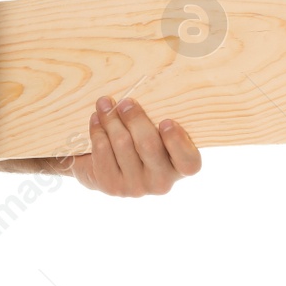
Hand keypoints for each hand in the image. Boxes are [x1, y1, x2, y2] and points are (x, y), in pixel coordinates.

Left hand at [69, 96, 201, 195]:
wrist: (105, 167)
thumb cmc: (138, 140)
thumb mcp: (155, 132)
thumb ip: (157, 119)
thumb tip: (140, 98)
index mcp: (181, 167)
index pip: (189, 162)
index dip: (178, 142)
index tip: (166, 121)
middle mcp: (162, 182)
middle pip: (149, 146)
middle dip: (134, 118)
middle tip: (125, 101)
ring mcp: (137, 187)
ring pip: (123, 144)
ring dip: (111, 119)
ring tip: (105, 104)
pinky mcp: (112, 186)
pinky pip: (103, 151)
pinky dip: (98, 131)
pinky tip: (96, 119)